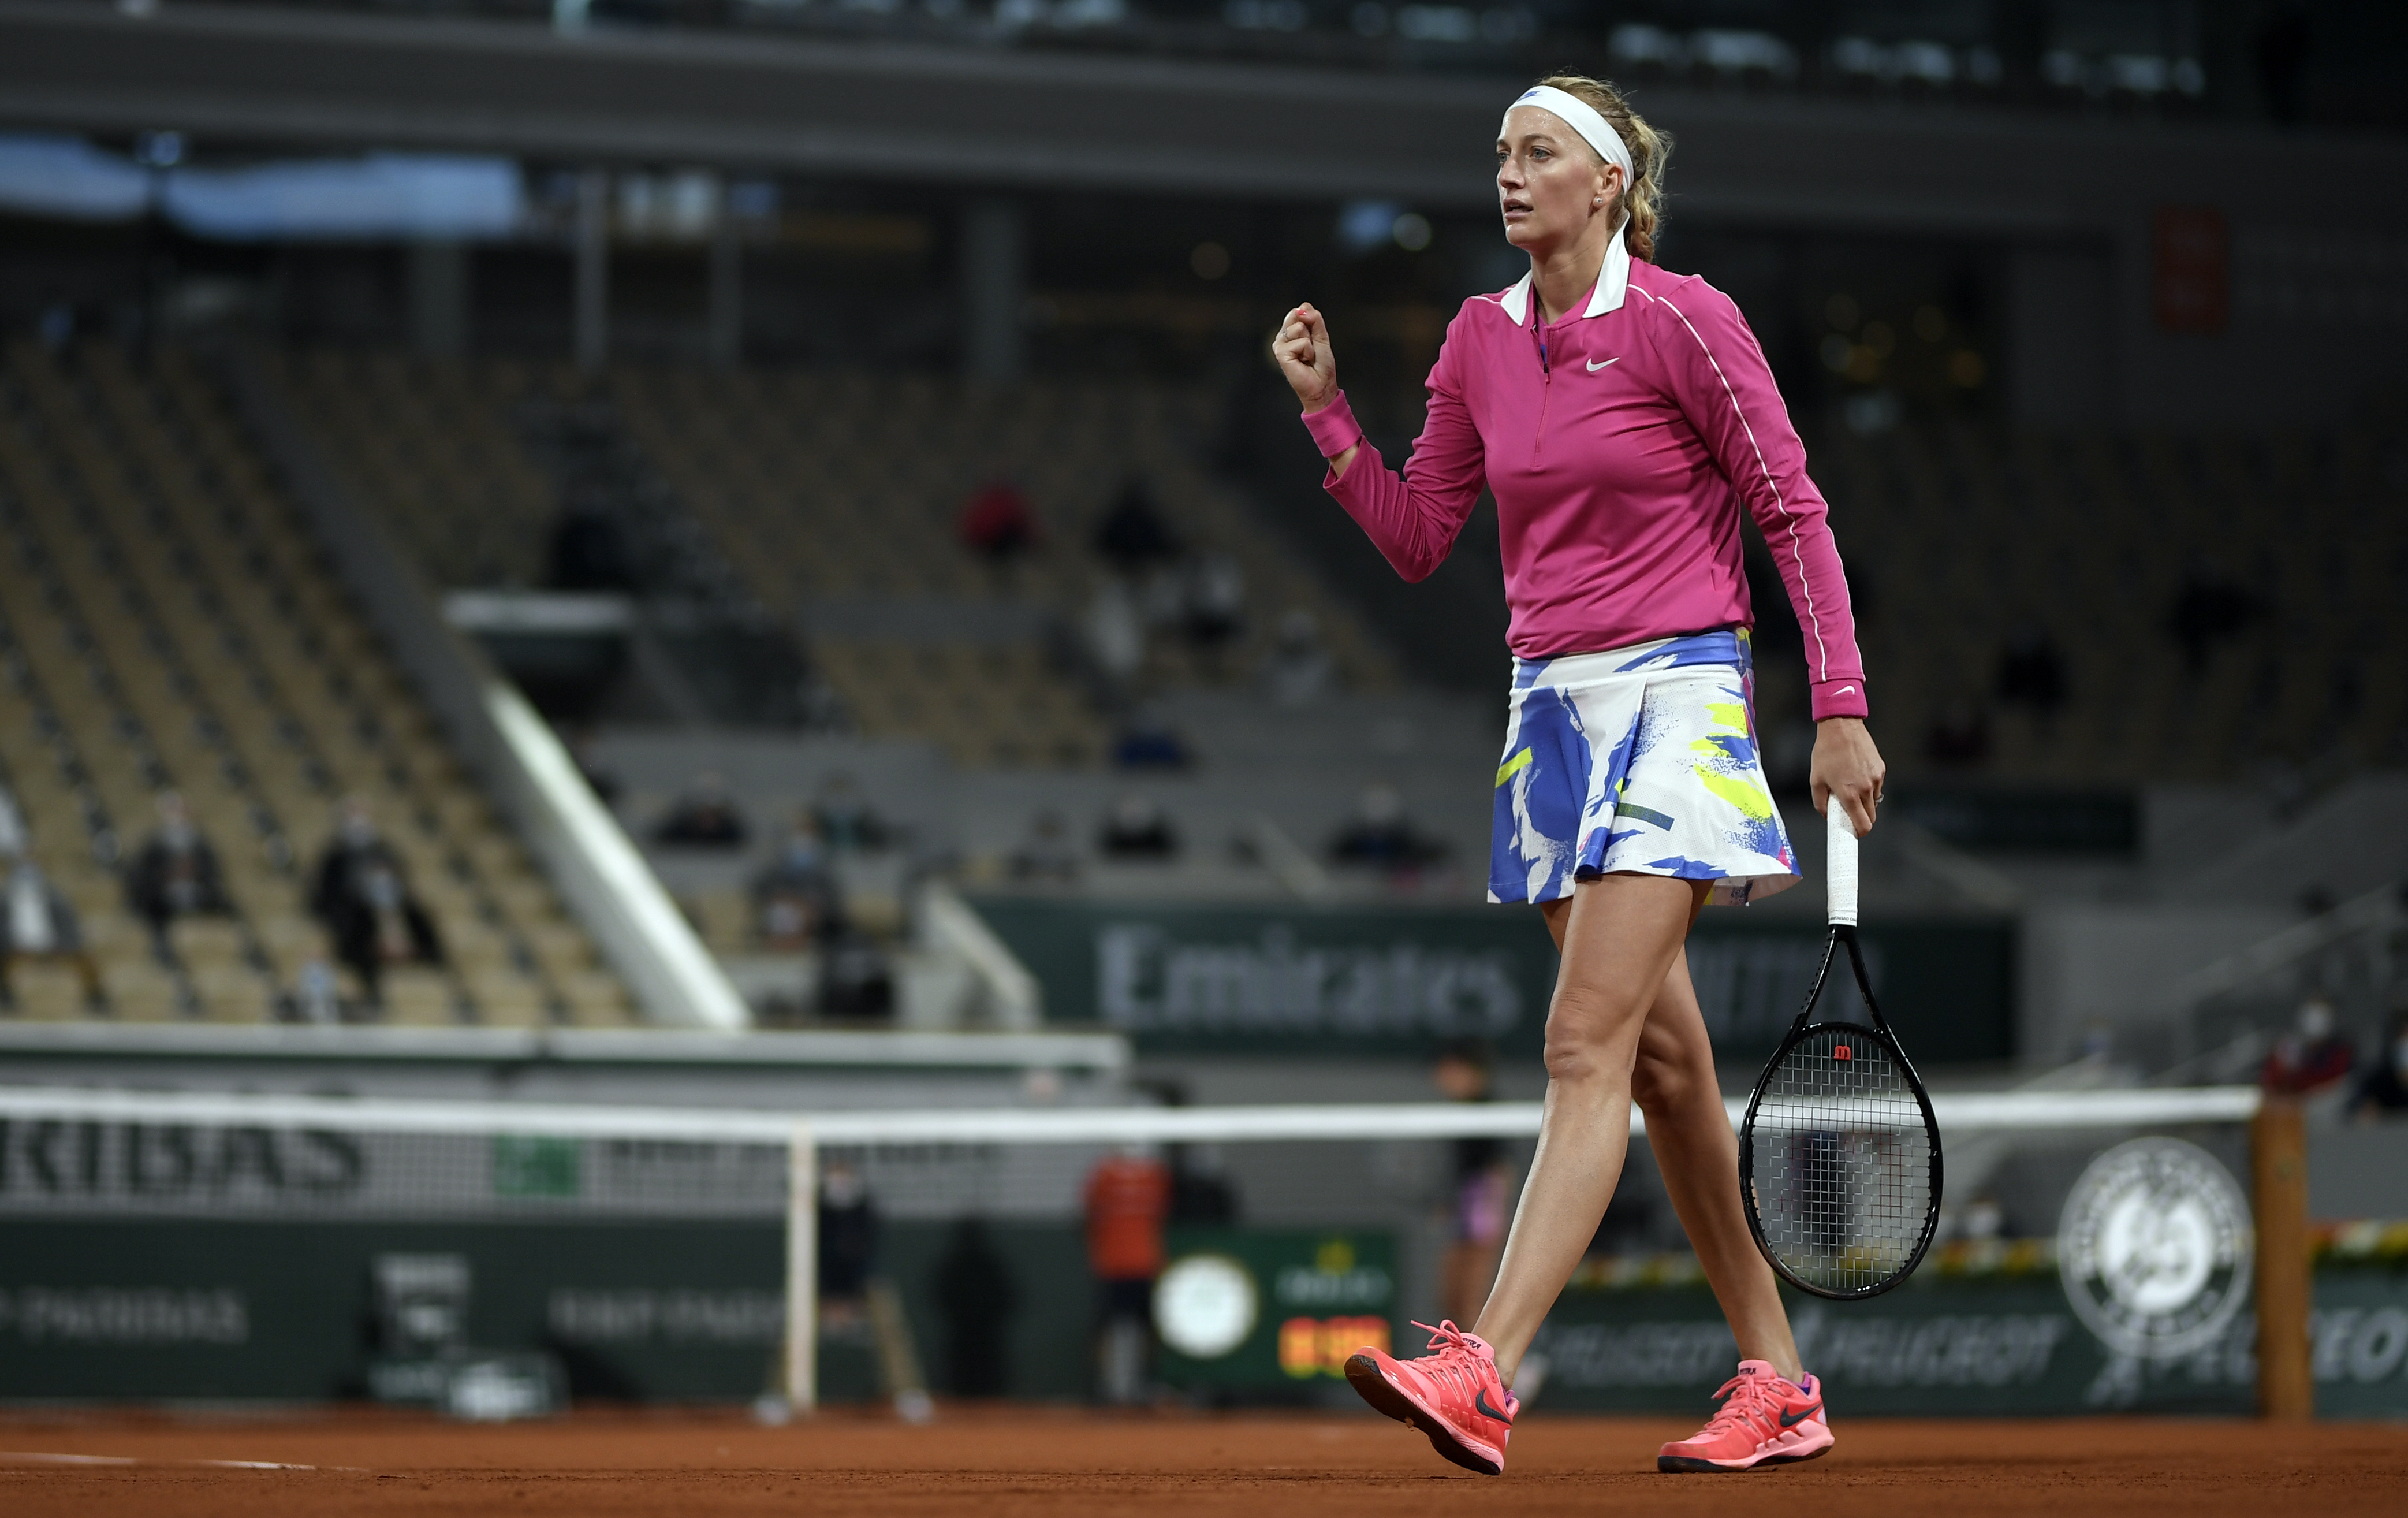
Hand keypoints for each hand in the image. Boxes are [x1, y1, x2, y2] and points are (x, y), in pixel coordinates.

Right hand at [1272, 302, 1337, 412]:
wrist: (1322, 385)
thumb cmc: (1320, 364)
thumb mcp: (1321, 336)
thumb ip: (1314, 319)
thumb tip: (1303, 309)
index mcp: (1291, 330)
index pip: (1301, 310)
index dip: (1313, 321)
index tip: (1314, 339)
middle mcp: (1283, 336)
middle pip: (1298, 315)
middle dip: (1311, 331)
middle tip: (1311, 348)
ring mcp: (1280, 344)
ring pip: (1299, 328)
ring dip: (1309, 344)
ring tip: (1307, 356)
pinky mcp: (1280, 353)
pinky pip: (1300, 342)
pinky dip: (1307, 351)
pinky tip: (1303, 361)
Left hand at [1811, 716, 1885, 835]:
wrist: (1841, 727)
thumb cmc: (1825, 753)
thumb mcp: (1815, 780)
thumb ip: (1821, 803)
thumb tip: (1827, 816)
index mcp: (1849, 794)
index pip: (1863, 825)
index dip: (1860, 833)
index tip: (1854, 833)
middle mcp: (1866, 788)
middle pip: (1871, 817)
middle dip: (1861, 819)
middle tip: (1849, 812)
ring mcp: (1876, 778)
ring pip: (1874, 801)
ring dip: (1864, 802)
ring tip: (1850, 787)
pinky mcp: (1881, 769)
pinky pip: (1877, 786)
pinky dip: (1868, 787)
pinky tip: (1856, 774)